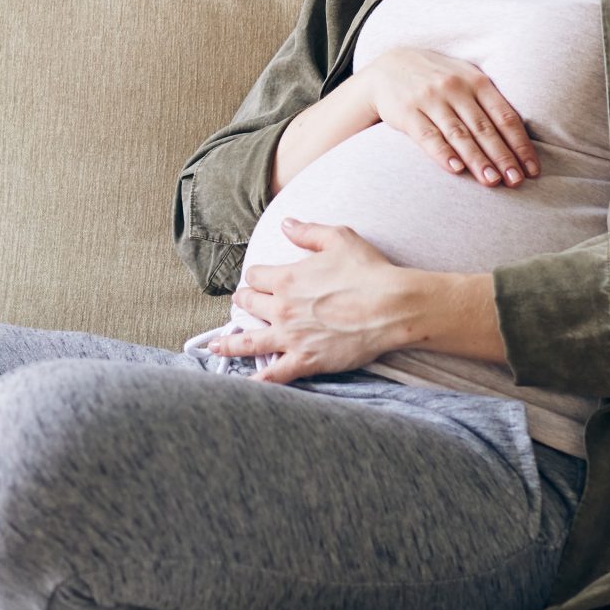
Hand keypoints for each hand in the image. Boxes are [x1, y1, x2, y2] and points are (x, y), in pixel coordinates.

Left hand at [216, 219, 419, 382]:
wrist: (392, 307)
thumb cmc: (368, 271)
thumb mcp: (338, 238)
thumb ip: (307, 232)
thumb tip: (285, 223)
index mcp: (286, 278)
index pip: (255, 276)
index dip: (256, 276)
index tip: (259, 279)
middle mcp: (282, 308)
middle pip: (249, 304)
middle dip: (244, 301)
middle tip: (244, 303)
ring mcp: (291, 337)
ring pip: (250, 341)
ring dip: (231, 343)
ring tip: (217, 345)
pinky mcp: (305, 360)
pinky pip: (273, 375)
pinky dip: (256, 381)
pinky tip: (241, 386)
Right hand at [358, 47, 537, 186]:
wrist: (388, 68)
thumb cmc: (438, 79)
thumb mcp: (466, 79)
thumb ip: (490, 103)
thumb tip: (521, 139)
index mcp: (476, 81)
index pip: (505, 117)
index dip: (520, 144)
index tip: (532, 169)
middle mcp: (455, 88)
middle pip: (484, 128)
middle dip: (503, 156)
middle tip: (516, 180)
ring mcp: (430, 99)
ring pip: (459, 134)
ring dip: (477, 159)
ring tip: (492, 181)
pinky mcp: (407, 111)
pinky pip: (427, 136)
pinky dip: (443, 153)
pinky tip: (456, 169)